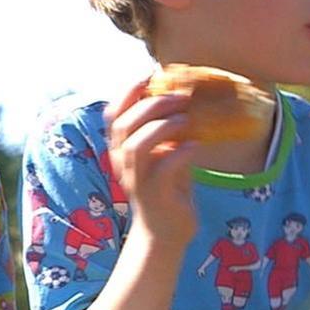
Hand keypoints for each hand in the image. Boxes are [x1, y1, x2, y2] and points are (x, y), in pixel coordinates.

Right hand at [103, 76, 208, 247]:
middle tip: (180, 98)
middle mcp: (122, 163)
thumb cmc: (168, 190)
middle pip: (124, 125)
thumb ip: (168, 133)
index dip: (128, 91)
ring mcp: (136, 180)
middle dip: (151, 104)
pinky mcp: (155, 196)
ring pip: (136, 145)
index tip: (150, 75)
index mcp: (121, 150)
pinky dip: (181, 153)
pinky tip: (196, 147)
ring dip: (162, 126)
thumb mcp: (165, 155)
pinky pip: (163, 169)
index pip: (113, 114)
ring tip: (186, 119)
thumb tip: (184, 100)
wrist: (165, 234)